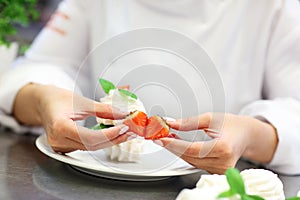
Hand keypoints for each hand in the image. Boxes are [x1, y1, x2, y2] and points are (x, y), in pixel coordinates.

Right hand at [13, 84, 131, 152]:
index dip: (109, 135)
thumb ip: (104, 110)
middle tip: (130, 130)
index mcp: (60, 127)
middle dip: (114, 139)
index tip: (124, 127)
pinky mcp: (65, 147)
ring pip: (91, 148)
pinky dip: (101, 141)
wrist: (44, 103)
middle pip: (92, 145)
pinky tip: (112, 135)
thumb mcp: (82, 101)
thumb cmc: (58, 99)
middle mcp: (58, 140)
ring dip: (110, 141)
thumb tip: (123, 114)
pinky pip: (86, 147)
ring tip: (125, 132)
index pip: (89, 138)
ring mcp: (61, 146)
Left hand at [154, 113, 277, 173]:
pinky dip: (185, 154)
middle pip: (189, 156)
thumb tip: (171, 123)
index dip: (174, 144)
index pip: (192, 149)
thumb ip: (189, 122)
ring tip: (168, 137)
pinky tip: (178, 145)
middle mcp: (223, 162)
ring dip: (177, 150)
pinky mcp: (217, 172)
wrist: (246, 135)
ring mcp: (220, 170)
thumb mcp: (210, 118)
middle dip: (172, 146)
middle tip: (160, 135)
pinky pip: (195, 163)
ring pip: (190, 161)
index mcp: (224, 148)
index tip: (161, 138)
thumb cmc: (232, 125)